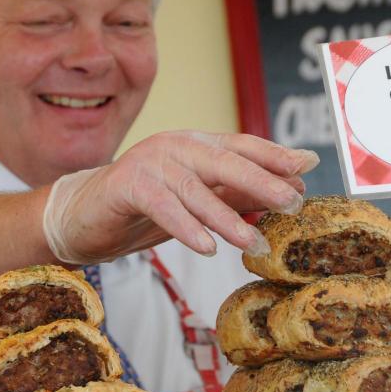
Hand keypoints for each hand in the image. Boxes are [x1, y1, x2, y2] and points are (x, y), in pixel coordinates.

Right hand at [42, 130, 318, 263]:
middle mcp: (175, 146)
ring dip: (228, 217)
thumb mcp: (196, 200)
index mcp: (195, 144)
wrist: (81, 217)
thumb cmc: (143, 209)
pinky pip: (161, 206)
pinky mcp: (125, 185)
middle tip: (292, 202)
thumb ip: (234, 191)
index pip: (242, 144)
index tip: (308, 166)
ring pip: (196, 189)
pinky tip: (206, 247)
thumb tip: (288, 190)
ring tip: (254, 242)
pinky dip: (185, 227)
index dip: (275, 155)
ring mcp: (148, 162)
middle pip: (225, 161)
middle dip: (262, 182)